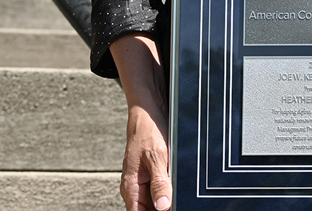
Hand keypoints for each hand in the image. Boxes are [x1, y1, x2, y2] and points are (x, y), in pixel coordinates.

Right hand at [110, 34, 171, 210]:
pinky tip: (179, 182)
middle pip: (151, 209)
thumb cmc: (149, 131)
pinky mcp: (153, 173)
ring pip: (158, 199)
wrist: (149, 111)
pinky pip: (162, 188)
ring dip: (169, 197)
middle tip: (180, 198)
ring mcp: (144, 181)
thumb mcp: (157, 157)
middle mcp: (135, 188)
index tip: (170, 209)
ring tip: (179, 187)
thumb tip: (163, 206)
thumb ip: (160, 183)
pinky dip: (171, 188)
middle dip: (165, 206)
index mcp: (131, 188)